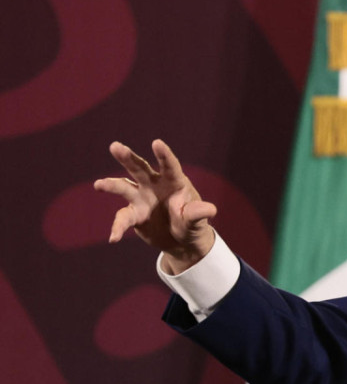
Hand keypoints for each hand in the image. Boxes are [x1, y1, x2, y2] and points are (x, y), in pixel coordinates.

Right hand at [95, 140, 216, 272]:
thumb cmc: (192, 225)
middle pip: (139, 168)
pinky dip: (117, 228)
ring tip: (99, 185)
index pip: (169, 166)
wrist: (181, 241)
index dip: (163, 155)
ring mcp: (141, 198)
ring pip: (123, 187)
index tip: (157, 143)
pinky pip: (122, 219)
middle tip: (115, 146)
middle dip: (128, 158)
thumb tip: (210, 209)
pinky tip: (113, 238)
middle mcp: (154, 185)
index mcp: (174, 182)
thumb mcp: (197, 221)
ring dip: (111, 185)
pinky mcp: (133, 214)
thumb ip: (198, 213)